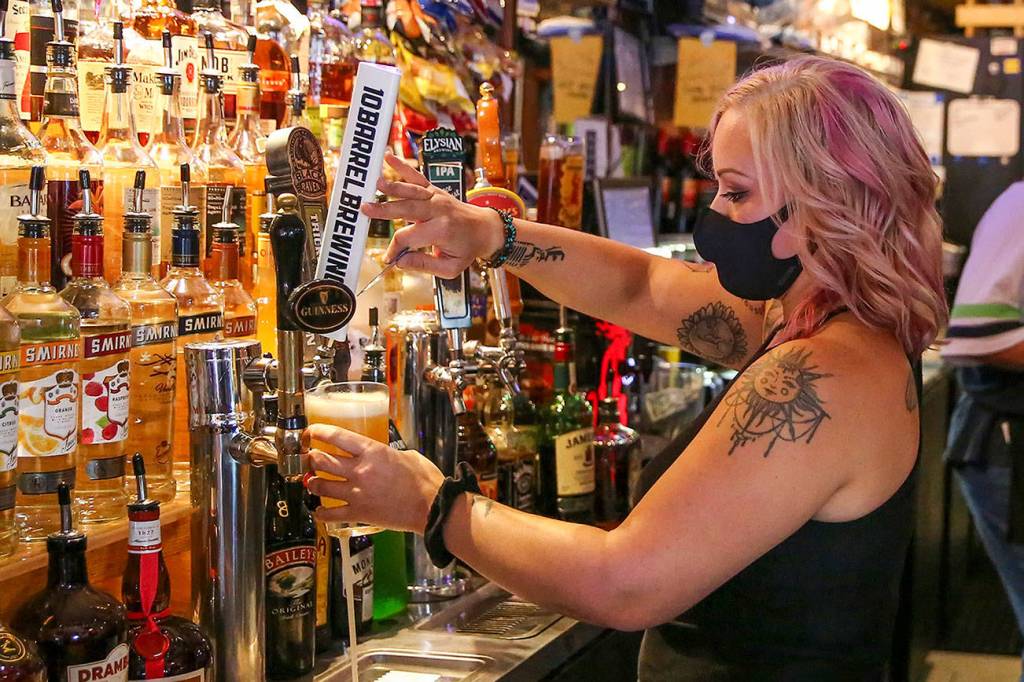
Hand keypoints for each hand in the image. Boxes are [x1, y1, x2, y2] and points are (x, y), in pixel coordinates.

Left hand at [304, 424, 444, 533]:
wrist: (432, 507)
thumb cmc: (425, 481)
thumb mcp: (407, 455)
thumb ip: (387, 453)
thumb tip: (381, 455)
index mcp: (372, 452)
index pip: (335, 436)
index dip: (317, 432)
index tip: (311, 433)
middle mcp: (360, 471)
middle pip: (322, 461)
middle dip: (311, 458)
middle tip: (310, 458)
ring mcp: (357, 493)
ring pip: (321, 485)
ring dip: (313, 482)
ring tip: (312, 481)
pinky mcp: (359, 513)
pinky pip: (331, 514)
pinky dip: (321, 512)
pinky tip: (319, 511)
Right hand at [361, 152, 504, 278]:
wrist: (486, 229)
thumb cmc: (467, 249)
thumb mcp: (450, 268)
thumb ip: (424, 265)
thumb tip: (400, 262)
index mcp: (441, 230)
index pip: (408, 237)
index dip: (395, 248)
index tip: (389, 258)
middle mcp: (438, 210)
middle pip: (406, 209)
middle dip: (385, 210)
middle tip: (365, 209)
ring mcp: (437, 198)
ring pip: (411, 191)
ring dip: (392, 187)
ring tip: (375, 183)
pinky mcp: (435, 191)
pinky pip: (418, 177)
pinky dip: (403, 167)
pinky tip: (389, 157)